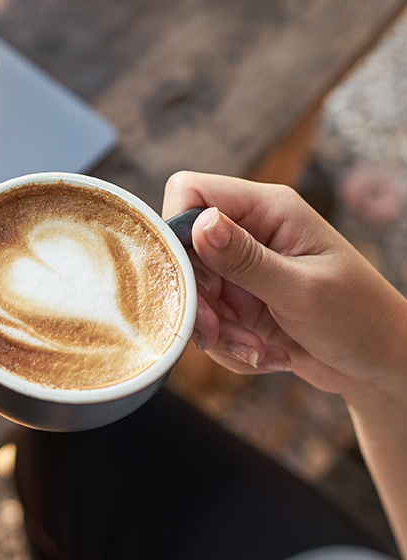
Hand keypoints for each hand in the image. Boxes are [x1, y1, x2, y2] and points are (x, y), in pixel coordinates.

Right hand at [162, 171, 406, 399]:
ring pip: (191, 293)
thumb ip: (246, 259)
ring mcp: (241, 270)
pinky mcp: (239, 304)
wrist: (383, 367)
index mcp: (268, 209)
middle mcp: (248, 233)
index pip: (191, 192)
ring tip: (257, 351)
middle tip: (220, 331)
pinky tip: (265, 355)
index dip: (177, 229)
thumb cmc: (361, 320)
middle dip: (199, 299)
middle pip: (183, 252)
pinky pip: (208, 323)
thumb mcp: (302, 290)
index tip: (192, 276)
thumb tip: (198, 223)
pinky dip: (228, 346)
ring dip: (218, 332)